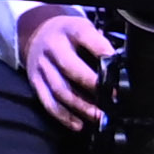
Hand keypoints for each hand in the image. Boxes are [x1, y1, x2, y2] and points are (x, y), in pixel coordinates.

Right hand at [17, 3, 113, 130]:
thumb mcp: (84, 29)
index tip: (117, 70)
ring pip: (61, 90)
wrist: (37, 34)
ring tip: (98, 116)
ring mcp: (42, 66)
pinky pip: (49, 103)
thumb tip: (118, 68)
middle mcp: (53, 47)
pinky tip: (78, 124)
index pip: (87, 38)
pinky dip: (64, 116)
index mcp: (70, 30)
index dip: (103, 53)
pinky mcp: (35, 82)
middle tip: (110, 99)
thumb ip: (99, 45)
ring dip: (81, 107)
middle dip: (93, 86)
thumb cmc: (68, 36)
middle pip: (71, 68)